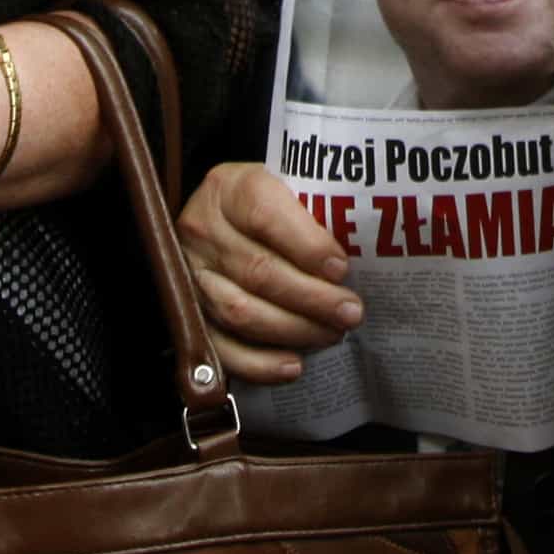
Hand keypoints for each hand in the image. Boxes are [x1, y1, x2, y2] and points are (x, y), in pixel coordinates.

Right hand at [176, 162, 359, 384]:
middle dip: (312, 298)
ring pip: (240, 311)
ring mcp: (191, 275)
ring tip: (331, 334)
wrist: (215, 219)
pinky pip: (219, 348)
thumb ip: (311, 213)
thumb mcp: (282, 188)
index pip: (264, 215)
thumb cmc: (264, 206)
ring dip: (293, 329)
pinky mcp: (189, 314)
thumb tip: (364, 256)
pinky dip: (258, 363)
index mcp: (228, 189)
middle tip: (350, 312)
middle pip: (258, 270)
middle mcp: (202, 230)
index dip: (306, 245)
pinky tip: (293, 365)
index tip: (341, 269)